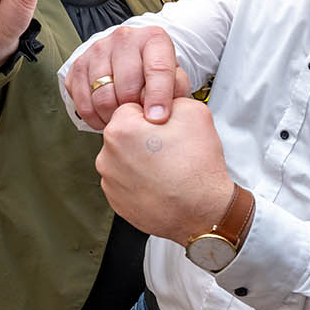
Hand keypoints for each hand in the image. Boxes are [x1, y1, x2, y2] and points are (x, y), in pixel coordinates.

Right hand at [65, 25, 189, 128]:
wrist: (131, 55)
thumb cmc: (156, 71)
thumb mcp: (175, 76)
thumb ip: (176, 90)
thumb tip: (161, 114)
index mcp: (153, 38)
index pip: (157, 69)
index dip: (158, 97)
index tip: (157, 120)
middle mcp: (124, 39)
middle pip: (127, 87)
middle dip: (133, 112)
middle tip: (139, 123)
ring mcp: (98, 50)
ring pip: (102, 97)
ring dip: (112, 118)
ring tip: (122, 121)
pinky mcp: (78, 64)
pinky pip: (83, 102)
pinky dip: (94, 118)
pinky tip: (105, 118)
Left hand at [97, 98, 235, 245]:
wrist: (201, 211)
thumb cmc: (196, 168)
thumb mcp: (193, 112)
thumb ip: (169, 98)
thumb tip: (162, 99)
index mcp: (121, 129)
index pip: (132, 108)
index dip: (153, 115)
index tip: (165, 127)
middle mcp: (107, 155)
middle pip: (125, 134)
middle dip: (144, 138)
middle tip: (169, 148)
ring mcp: (110, 181)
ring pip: (124, 159)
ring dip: (141, 161)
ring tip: (167, 168)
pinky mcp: (116, 201)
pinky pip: (126, 182)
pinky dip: (140, 182)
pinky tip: (160, 184)